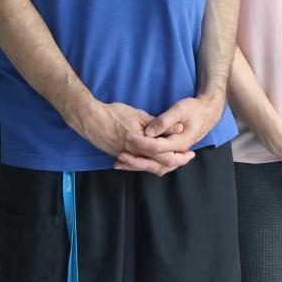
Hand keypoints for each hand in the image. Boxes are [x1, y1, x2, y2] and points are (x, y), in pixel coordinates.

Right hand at [72, 99, 191, 174]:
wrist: (90, 119)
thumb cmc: (115, 114)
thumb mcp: (139, 115)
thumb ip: (160, 124)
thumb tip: (179, 127)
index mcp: (140, 144)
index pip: (165, 156)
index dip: (180, 156)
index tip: (190, 153)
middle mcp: (133, 155)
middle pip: (159, 165)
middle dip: (175, 163)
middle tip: (186, 158)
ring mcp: (125, 157)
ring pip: (148, 167)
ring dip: (163, 164)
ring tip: (175, 159)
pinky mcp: (118, 156)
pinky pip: (137, 165)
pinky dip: (149, 164)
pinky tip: (156, 160)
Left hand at [112, 93, 225, 174]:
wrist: (208, 112)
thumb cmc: (194, 109)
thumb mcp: (180, 109)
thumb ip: (164, 121)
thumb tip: (150, 131)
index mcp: (180, 141)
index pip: (158, 147)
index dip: (142, 143)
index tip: (128, 137)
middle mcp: (178, 151)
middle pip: (156, 163)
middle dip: (136, 161)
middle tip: (120, 155)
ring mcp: (176, 153)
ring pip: (156, 167)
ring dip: (137, 166)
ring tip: (120, 162)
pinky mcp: (172, 152)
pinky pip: (157, 164)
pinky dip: (142, 165)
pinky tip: (128, 162)